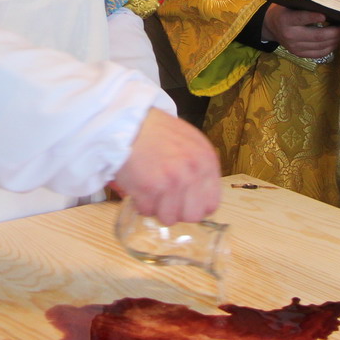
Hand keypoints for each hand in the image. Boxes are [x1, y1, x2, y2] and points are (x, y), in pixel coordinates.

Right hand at [111, 108, 221, 224]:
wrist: (128, 122)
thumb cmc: (156, 131)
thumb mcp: (190, 141)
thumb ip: (199, 167)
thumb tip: (201, 195)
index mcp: (206, 161)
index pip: (211, 204)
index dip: (195, 205)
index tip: (184, 201)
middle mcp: (193, 173)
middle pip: (192, 216)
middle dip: (177, 211)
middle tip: (165, 199)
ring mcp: (172, 182)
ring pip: (169, 218)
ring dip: (157, 208)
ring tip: (150, 190)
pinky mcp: (150, 188)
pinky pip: (147, 211)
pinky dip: (140, 203)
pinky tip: (138, 186)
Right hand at [262, 1, 339, 59]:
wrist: (270, 25)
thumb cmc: (284, 9)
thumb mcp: (289, 3)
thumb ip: (305, 4)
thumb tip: (329, 5)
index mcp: (286, 19)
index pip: (301, 18)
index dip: (313, 17)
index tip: (326, 15)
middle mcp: (290, 35)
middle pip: (317, 36)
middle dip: (335, 32)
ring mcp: (294, 47)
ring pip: (320, 46)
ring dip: (335, 40)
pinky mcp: (298, 54)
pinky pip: (318, 53)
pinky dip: (330, 47)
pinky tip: (336, 41)